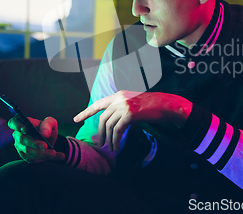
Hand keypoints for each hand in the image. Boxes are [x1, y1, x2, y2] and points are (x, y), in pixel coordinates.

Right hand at [8, 116, 65, 162]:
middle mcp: (18, 135)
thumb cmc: (47, 128)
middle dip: (34, 143)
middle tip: (45, 146)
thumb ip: (47, 125)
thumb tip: (43, 134)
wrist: (49, 140)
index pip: (13, 123)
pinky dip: (44, 158)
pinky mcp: (25, 156)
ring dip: (41, 153)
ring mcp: (20, 146)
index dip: (17, 126)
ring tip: (53, 153)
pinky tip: (55, 156)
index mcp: (22, 123)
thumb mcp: (51, 123)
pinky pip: (32, 159)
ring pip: (28, 151)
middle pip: (22, 139)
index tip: (25, 129)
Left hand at [73, 90, 191, 150]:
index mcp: (118, 95)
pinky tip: (117, 146)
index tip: (76, 119)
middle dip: (100, 132)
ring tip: (111, 147)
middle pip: (102, 118)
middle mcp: (119, 98)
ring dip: (109, 139)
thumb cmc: (152, 107)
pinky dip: (116, 140)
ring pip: (109, 126)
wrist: (166, 105)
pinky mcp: (130, 114)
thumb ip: (122, 112)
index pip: (98, 104)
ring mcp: (124, 105)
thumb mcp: (134, 105)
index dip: (86, 112)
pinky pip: (118, 130)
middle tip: (100, 143)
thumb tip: (114, 125)